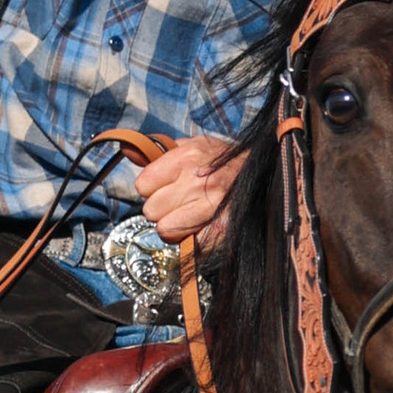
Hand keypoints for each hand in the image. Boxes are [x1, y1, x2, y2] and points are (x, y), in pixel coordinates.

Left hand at [133, 134, 242, 251]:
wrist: (264, 178)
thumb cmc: (225, 163)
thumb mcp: (195, 146)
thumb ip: (160, 151)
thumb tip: (128, 152)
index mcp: (188, 157)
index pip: (143, 185)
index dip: (152, 189)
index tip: (166, 188)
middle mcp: (197, 181)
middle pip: (151, 211)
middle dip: (162, 209)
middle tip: (180, 203)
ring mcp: (209, 208)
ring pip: (165, 230)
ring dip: (175, 227)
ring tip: (191, 216)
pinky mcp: (219, 231)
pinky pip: (187, 245)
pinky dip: (193, 240)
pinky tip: (203, 226)